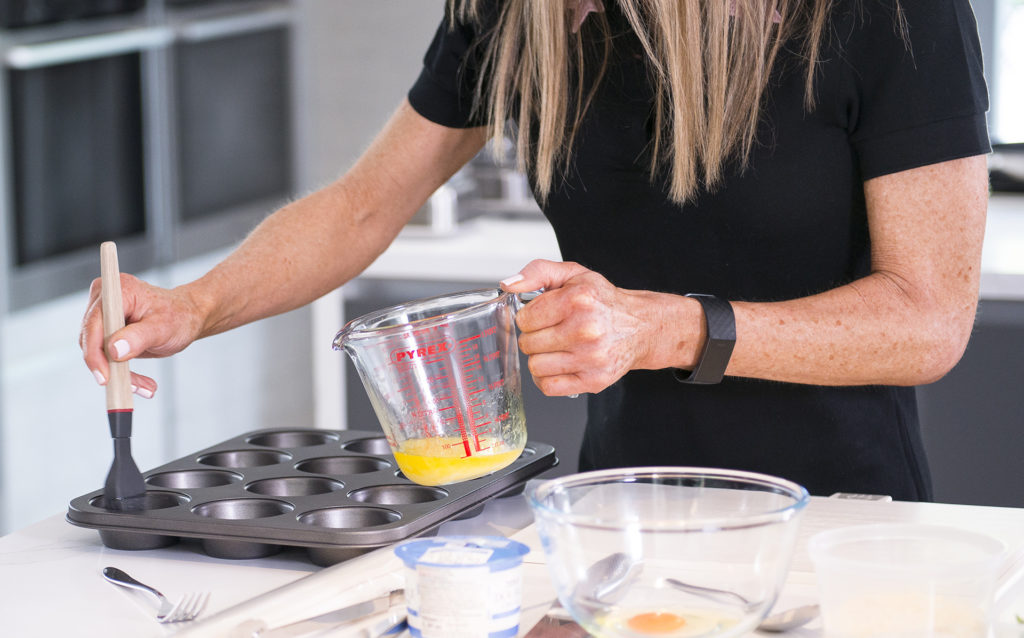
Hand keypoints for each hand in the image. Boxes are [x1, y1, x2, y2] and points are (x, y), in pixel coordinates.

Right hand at [79, 274, 207, 397]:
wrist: (186, 317)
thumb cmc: (178, 316)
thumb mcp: (163, 327)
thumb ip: (138, 337)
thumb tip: (113, 350)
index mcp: (118, 291)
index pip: (94, 324)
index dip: (95, 353)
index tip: (105, 377)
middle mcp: (104, 299)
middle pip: (92, 341)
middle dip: (111, 368)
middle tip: (136, 388)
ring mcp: (103, 315)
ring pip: (97, 353)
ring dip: (119, 374)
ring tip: (145, 387)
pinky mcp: (105, 331)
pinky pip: (104, 356)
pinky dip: (121, 372)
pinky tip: (141, 384)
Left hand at [500, 259, 661, 395]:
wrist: (640, 327)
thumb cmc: (603, 302)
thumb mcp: (573, 275)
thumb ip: (537, 272)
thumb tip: (509, 285)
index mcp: (578, 300)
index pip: (525, 319)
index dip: (529, 317)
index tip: (543, 316)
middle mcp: (586, 330)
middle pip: (528, 344)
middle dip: (535, 337)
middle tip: (552, 331)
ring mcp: (590, 358)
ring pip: (535, 367)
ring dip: (541, 358)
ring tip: (557, 347)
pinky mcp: (593, 381)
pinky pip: (548, 387)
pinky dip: (548, 378)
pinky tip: (560, 364)